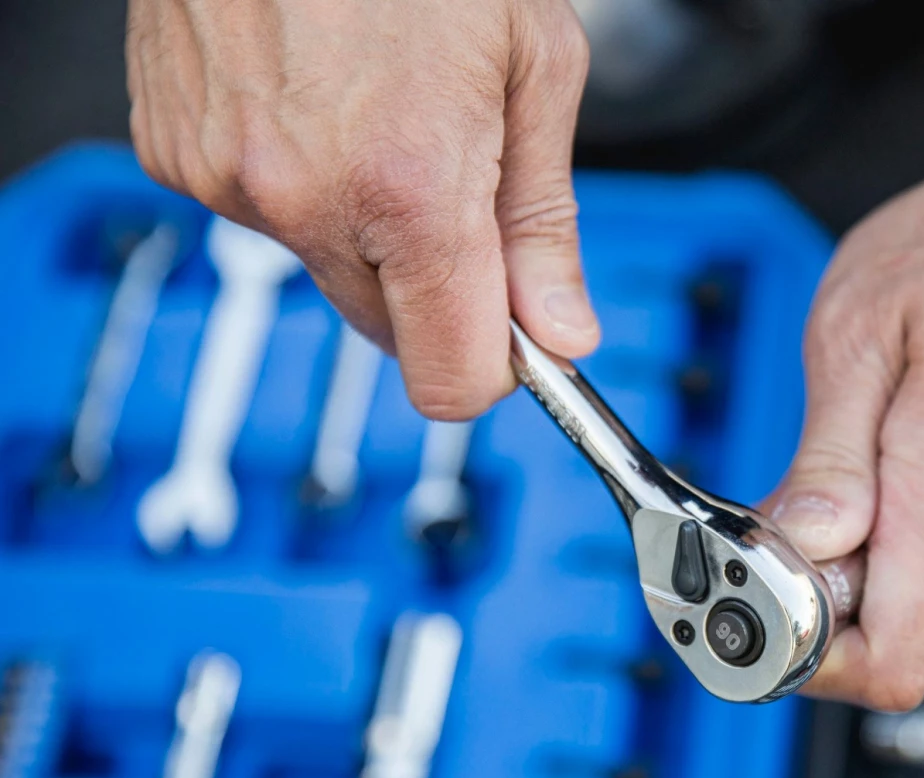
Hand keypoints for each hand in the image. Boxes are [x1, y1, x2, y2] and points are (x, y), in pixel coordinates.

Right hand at [126, 0, 596, 418]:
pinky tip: (320, 103)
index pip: (452, 379)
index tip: (518, 340)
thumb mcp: (534, 64)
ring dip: (366, 229)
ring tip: (383, 116)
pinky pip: (263, 215)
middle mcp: (304, 198)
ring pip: (327, 271)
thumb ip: (545, 221)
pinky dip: (302, 183)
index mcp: (408, 187)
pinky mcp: (176, 155)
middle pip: (391, 334)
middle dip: (438, 288)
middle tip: (459, 186)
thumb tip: (560, 333)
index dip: (495, 370)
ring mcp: (227, 179)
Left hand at [768, 130, 923, 710]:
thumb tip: (797, 550)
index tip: (744, 595)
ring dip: (838, 580)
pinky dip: (875, 554)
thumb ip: (829, 460)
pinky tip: (849, 486)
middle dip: (803, 612)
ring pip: (904, 615)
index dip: (800, 658)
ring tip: (805, 495)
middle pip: (885, 649)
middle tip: (751, 533)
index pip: (887, 665)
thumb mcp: (861, 333)